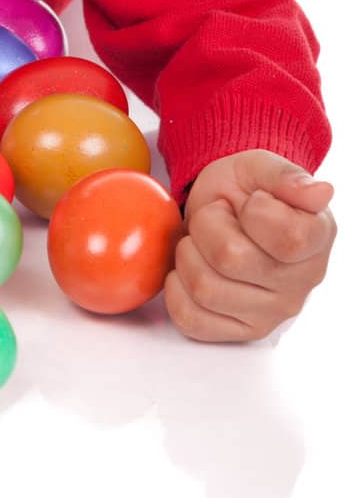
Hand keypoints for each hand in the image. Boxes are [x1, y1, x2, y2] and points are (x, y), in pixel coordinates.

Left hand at [163, 149, 335, 341]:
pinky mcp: (240, 331)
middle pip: (231, 259)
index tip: (251, 203)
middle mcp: (301, 283)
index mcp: (317, 239)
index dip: (254, 212)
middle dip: (206, 226)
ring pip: (204, 288)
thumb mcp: (259, 167)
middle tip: (216, 218)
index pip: (287, 238)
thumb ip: (286, 176)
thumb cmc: (245, 190)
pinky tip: (191, 269)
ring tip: (202, 242)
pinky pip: (190, 319)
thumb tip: (321, 193)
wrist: (223, 210)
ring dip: (188, 255)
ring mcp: (272, 313)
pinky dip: (176, 289)